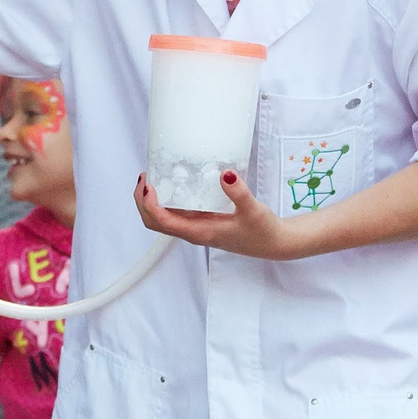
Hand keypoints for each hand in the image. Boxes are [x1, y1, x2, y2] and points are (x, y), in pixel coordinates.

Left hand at [133, 170, 298, 261]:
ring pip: (163, 218)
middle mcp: (193, 231)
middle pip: (155, 222)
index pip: (162, 221)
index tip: (150, 184)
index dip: (149, 204)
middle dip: (143, 202)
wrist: (274, 244)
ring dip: (152, 201)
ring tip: (154, 177)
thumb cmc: (262, 231)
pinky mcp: (203, 221)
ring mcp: (197, 227)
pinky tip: (175, 182)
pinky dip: (168, 199)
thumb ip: (239, 193)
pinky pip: (177, 212)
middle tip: (146, 177)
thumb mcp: (252, 210)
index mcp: (198, 232)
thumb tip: (225, 174)